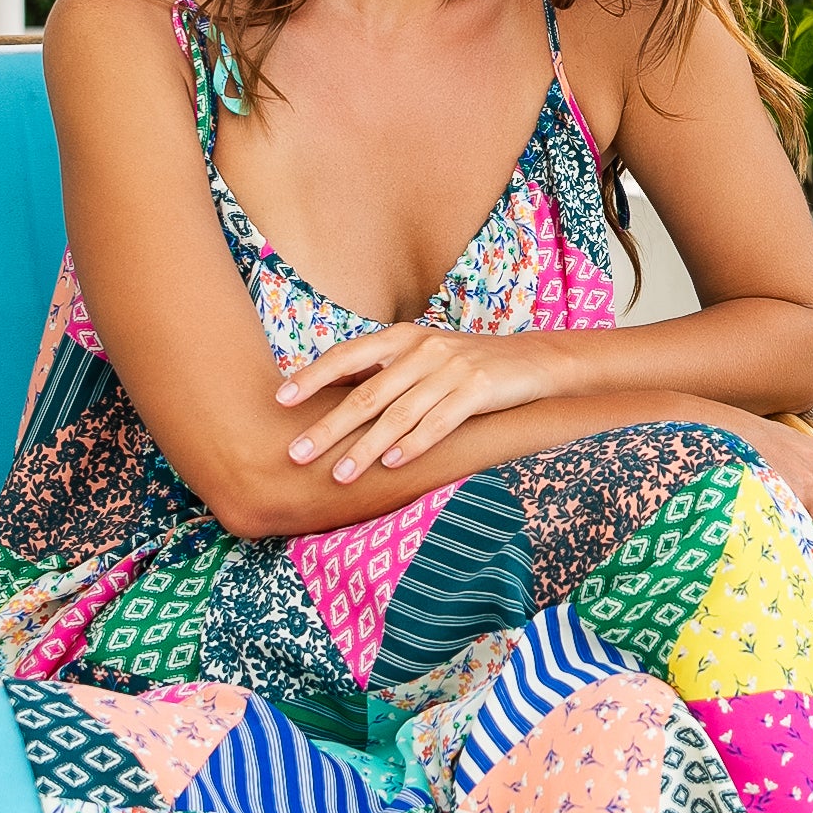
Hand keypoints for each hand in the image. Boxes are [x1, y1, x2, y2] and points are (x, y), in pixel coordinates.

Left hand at [278, 323, 557, 484]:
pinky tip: (392, 464)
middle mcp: (421, 349)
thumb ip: (383, 373)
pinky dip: (414, 444)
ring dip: (366, 448)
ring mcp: (451, 369)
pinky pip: (439, 422)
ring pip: (399, 414)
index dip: (312, 376)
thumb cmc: (466, 364)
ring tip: (340, 474)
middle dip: (328, 427)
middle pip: (366, 393)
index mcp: (401, 338)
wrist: (531, 360)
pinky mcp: (478, 389)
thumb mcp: (422, 357)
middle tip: (296, 453)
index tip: (280, 399)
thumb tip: (331, 396)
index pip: (347, 356)